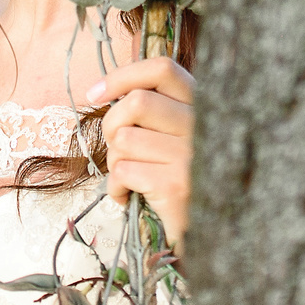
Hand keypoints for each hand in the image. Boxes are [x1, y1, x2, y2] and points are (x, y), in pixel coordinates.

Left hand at [87, 57, 193, 254]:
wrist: (208, 235)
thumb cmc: (181, 180)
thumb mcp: (178, 137)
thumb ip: (156, 110)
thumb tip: (104, 92)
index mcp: (202, 106)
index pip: (163, 69)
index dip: (124, 75)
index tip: (96, 93)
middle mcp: (202, 126)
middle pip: (136, 102)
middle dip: (110, 124)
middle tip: (114, 148)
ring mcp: (191, 156)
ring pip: (124, 139)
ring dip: (114, 162)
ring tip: (129, 177)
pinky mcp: (176, 186)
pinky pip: (123, 172)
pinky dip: (115, 188)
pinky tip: (128, 197)